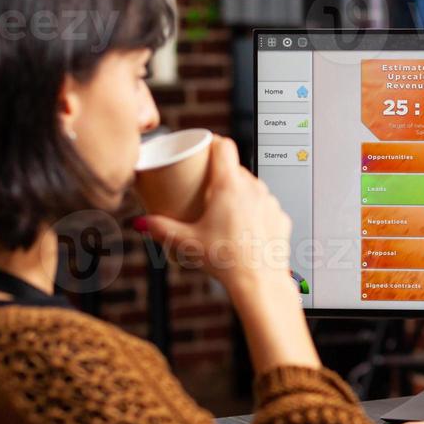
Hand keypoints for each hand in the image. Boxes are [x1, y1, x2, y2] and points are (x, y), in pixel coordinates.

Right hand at [134, 136, 291, 297]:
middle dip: (221, 174)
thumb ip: (161, 229)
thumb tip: (142, 223)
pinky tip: (245, 225)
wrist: (259, 283)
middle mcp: (254, 188)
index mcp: (230, 186)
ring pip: (253, 187)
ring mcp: (270, 202)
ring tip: (225, 208)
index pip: (224, 146)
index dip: (213, 141)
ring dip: (240, 193)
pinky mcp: (281, 218)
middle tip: (206, 185)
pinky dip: (255, 212)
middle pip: (236, 169)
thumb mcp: (187, 242)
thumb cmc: (227, 261)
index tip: (204, 145)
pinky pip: (266, 207)